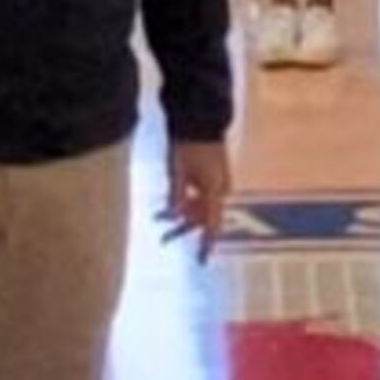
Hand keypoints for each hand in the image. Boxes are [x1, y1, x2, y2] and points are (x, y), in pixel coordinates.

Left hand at [161, 141, 231, 261]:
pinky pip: (200, 197)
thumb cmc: (188, 144)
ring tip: (159, 217)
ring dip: (182, 214)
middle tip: (164, 239)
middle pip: (203, 217)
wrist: (200, 118)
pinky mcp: (214, 176)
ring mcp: (219, 182)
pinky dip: (186, 202)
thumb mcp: (177, 171)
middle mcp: (220, 189)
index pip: (212, 224)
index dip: (207, 244)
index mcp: (214, 190)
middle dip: (183, 227)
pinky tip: (170, 204)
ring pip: (200, 207)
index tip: (202, 261)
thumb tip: (173, 216)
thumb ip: (176, 195)